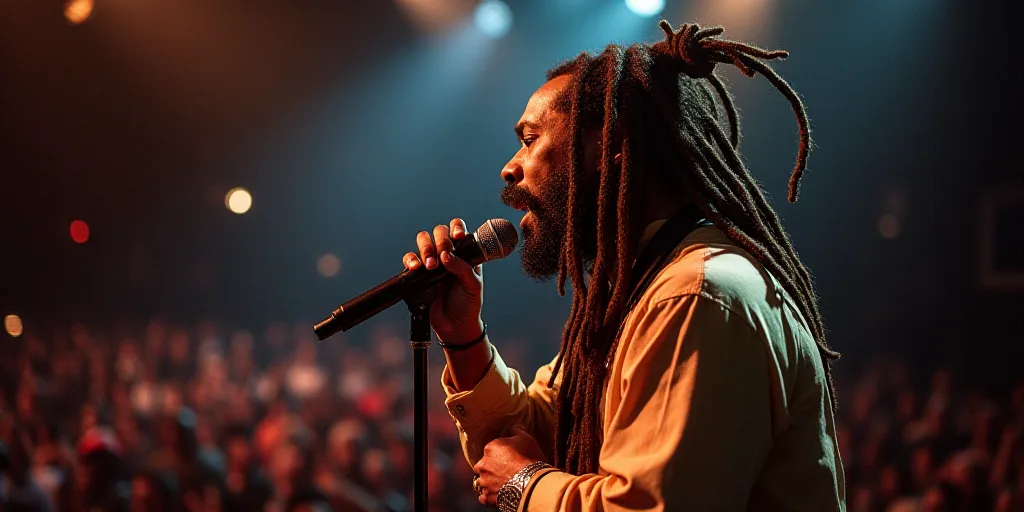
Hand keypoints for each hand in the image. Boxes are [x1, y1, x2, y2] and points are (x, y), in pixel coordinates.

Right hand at [403, 218, 484, 343]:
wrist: (455, 327)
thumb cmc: (469, 305)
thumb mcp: (473, 286)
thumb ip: (462, 268)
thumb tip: (446, 255)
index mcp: (464, 254)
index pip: (458, 231)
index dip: (456, 228)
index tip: (457, 237)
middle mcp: (448, 255)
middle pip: (439, 232)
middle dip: (439, 241)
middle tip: (441, 256)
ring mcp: (432, 263)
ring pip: (423, 241)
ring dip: (425, 249)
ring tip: (430, 266)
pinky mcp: (418, 275)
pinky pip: (410, 260)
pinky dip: (411, 260)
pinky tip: (416, 268)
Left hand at [473, 425, 547, 505]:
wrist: (531, 482)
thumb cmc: (529, 458)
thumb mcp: (526, 439)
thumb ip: (517, 431)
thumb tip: (514, 426)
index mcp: (490, 448)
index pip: (491, 449)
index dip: (500, 454)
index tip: (508, 457)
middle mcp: (483, 464)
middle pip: (482, 465)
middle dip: (490, 468)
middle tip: (503, 471)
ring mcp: (484, 481)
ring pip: (482, 481)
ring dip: (488, 482)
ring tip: (501, 484)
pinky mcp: (488, 496)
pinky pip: (483, 497)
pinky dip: (488, 496)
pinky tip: (496, 495)